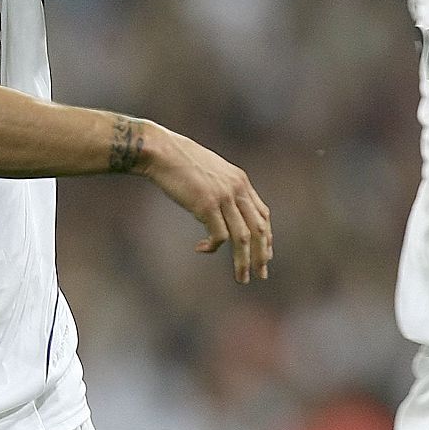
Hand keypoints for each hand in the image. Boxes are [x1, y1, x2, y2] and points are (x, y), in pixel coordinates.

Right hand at [137, 122, 272, 283]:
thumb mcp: (210, 173)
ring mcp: (223, 197)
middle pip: (259, 229)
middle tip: (261, 274)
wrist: (162, 152)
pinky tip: (200, 248)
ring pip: (243, 238)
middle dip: (262, 255)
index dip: (266, 237)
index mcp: (240, 181)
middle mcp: (237, 188)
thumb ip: (222, 189)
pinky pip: (219, 236)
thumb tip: (223, 211)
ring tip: (242, 278)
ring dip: (244, 261)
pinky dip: (213, 247)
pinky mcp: (206, 205)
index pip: (263, 214)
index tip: (265, 254)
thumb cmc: (180, 162)